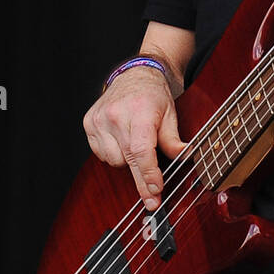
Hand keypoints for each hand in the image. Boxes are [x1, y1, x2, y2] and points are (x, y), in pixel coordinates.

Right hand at [83, 67, 186, 210]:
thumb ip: (174, 139)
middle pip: (128, 159)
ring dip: (127, 161)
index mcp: (139, 110)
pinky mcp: (89, 123)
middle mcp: (115, 115)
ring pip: (114, 160)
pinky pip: (101, 154)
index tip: (156, 190)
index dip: (148, 174)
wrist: (135, 75)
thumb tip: (184, 157)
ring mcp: (99, 119)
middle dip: (142, 181)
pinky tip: (122, 142)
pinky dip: (114, 154)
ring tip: (136, 145)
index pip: (141, 150)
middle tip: (152, 199)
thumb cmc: (154, 96)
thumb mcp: (170, 115)